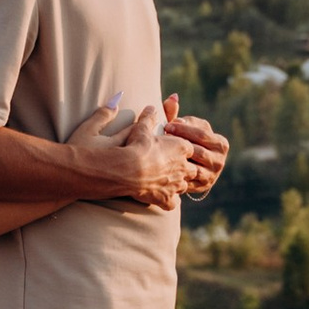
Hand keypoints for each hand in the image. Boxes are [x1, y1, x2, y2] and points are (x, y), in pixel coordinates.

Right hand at [71, 101, 198, 207]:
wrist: (118, 171)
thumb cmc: (126, 146)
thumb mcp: (136, 127)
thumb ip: (145, 116)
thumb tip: (150, 106)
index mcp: (180, 146)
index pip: (187, 146)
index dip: (177, 146)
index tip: (165, 147)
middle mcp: (182, 166)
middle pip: (190, 166)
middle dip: (180, 165)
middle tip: (163, 163)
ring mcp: (175, 184)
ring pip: (184, 185)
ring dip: (176, 182)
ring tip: (162, 179)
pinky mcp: (164, 200)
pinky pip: (171, 203)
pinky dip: (167, 200)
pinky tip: (158, 196)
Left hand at [165, 102, 228, 196]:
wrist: (189, 168)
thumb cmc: (184, 141)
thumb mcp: (183, 128)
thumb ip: (176, 114)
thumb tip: (173, 96)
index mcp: (221, 143)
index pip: (202, 134)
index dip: (184, 129)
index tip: (167, 124)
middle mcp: (220, 160)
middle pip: (198, 150)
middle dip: (179, 143)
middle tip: (162, 137)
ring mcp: (212, 175)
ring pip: (193, 166)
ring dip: (177, 158)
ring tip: (161, 151)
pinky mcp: (201, 186)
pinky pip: (188, 179)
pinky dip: (176, 172)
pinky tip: (163, 165)